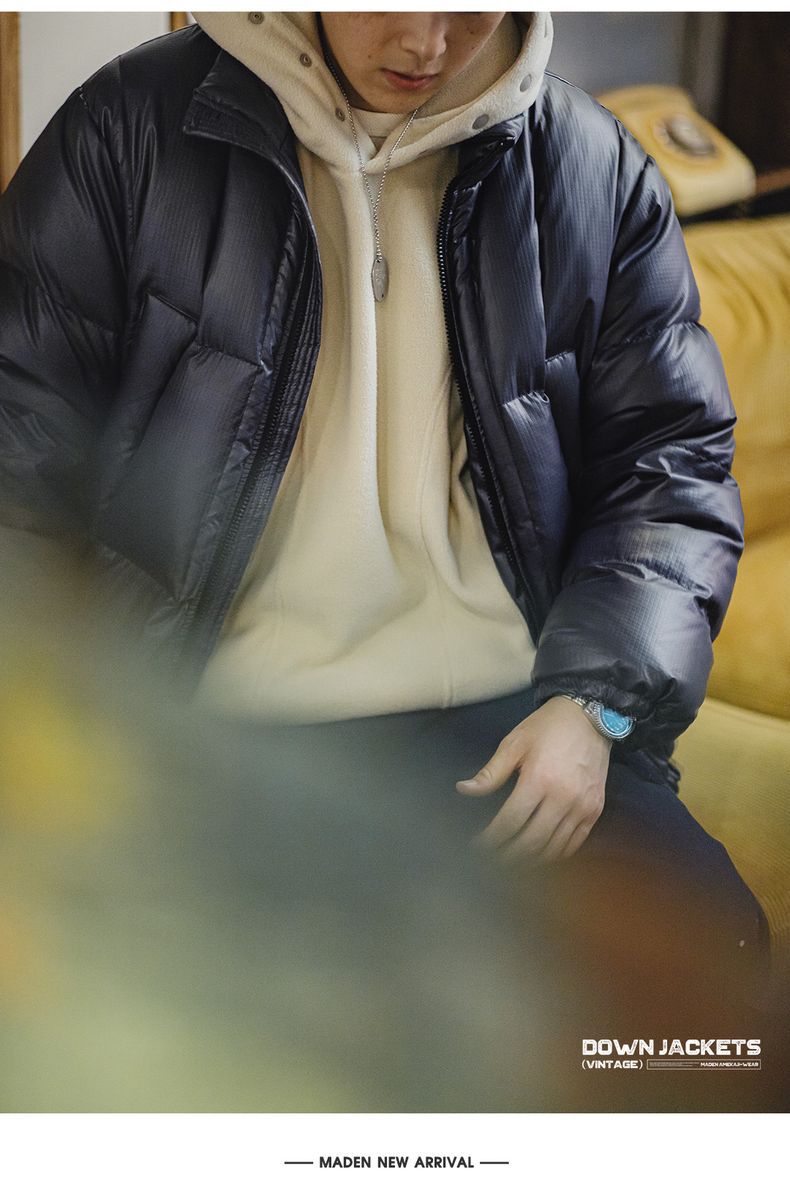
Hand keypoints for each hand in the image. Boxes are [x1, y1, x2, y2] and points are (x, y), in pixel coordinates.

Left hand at [455, 696, 610, 861]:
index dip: (492, 839)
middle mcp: (563, 797)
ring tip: (513, 863)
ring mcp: (582, 806)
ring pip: (554, 847)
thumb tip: (464, 789)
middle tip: (493, 861)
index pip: (510, 821)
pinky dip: (556, 854)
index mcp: (539, 779)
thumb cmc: (547, 728)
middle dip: (509, 855)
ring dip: (532, 860)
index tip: (478, 846)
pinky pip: (575, 842)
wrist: (589, 717)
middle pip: (532, 840)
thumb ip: (490, 772)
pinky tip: (541, 856)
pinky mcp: (595, 810)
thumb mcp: (514, 743)